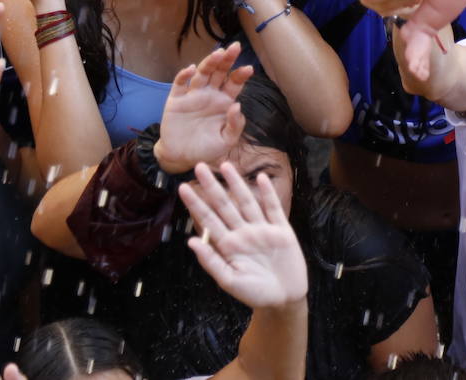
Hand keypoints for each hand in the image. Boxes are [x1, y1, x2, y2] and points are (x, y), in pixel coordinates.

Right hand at [154, 43, 252, 174]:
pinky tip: (190, 69)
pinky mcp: (176, 100)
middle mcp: (210, 94)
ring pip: (201, 74)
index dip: (241, 75)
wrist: (182, 157)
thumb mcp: (226, 140)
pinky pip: (179, 84)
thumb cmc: (207, 148)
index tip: (249, 68)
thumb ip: (235, 125)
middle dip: (227, 60)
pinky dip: (184, 75)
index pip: (234, 83)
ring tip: (218, 54)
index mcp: (224, 101)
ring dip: (209, 63)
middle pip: (219, 72)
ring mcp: (192, 95)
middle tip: (235, 47)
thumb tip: (237, 105)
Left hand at [181, 161, 308, 308]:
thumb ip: (211, 261)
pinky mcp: (282, 230)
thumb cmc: (254, 293)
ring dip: (237, 184)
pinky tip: (261, 179)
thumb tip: (190, 241)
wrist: (283, 300)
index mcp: (228, 245)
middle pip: (225, 205)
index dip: (196, 204)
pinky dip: (268, 194)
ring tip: (226, 166)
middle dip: (212, 186)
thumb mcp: (229, 281)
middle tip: (199, 167)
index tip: (182, 188)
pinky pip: (273, 208)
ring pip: (247, 202)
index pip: (208, 220)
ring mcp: (262, 230)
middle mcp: (243, 233)